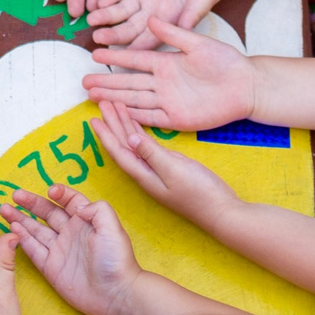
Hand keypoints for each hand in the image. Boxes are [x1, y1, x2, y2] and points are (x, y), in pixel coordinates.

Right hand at [3, 186, 142, 314]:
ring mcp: (59, 250)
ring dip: (20, 218)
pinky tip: (12, 228)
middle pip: (46, 213)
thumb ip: (97, 209)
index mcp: (86, 221)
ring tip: (4, 208)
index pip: (69, 200)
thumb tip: (77, 207)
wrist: (116, 295)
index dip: (59, 193)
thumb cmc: (117, 260)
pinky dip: (22, 239)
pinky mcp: (51, 268)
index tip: (50, 192)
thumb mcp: (112, 228)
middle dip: (30, 203)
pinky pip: (33, 250)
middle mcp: (70, 233)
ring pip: (35, 230)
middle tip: (14, 195)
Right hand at [83, 15, 256, 131]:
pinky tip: (119, 114)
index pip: (134, 60)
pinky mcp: (178, 119)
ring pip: (135, 100)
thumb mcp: (198, 43)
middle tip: (83, 80)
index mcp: (166, 62)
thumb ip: (174, 34)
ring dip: (114, 99)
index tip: (95, 52)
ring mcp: (169, 101)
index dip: (115, 57)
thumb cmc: (226, 61)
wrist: (246, 85)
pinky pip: (152, 118)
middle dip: (107, 82)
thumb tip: (152, 18)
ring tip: (92, 96)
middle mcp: (163, 82)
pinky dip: (134, 117)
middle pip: (129, 82)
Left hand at [87, 0, 228, 49]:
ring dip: (107, 15)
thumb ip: (194, 10)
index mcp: (170, 20)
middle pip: (130, 28)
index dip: (136, 49)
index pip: (150, 40)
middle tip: (98, 38)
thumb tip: (185, 30)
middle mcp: (153, 10)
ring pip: (121, 9)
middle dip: (114, 34)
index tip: (121, 59)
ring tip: (93, 19)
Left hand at [95, 101, 237, 227]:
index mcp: (144, 175)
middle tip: (102, 102)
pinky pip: (147, 147)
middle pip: (123, 145)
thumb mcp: (175, 170)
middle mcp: (147, 173)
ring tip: (115, 107)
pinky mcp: (169, 168)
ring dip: (124, 126)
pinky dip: (139, 134)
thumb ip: (152, 154)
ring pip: (134, 145)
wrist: (222, 212)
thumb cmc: (200, 193)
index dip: (105, 134)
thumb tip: (129, 139)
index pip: (119, 152)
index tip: (92, 118)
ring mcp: (158, 171)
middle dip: (112, 124)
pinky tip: (136, 126)